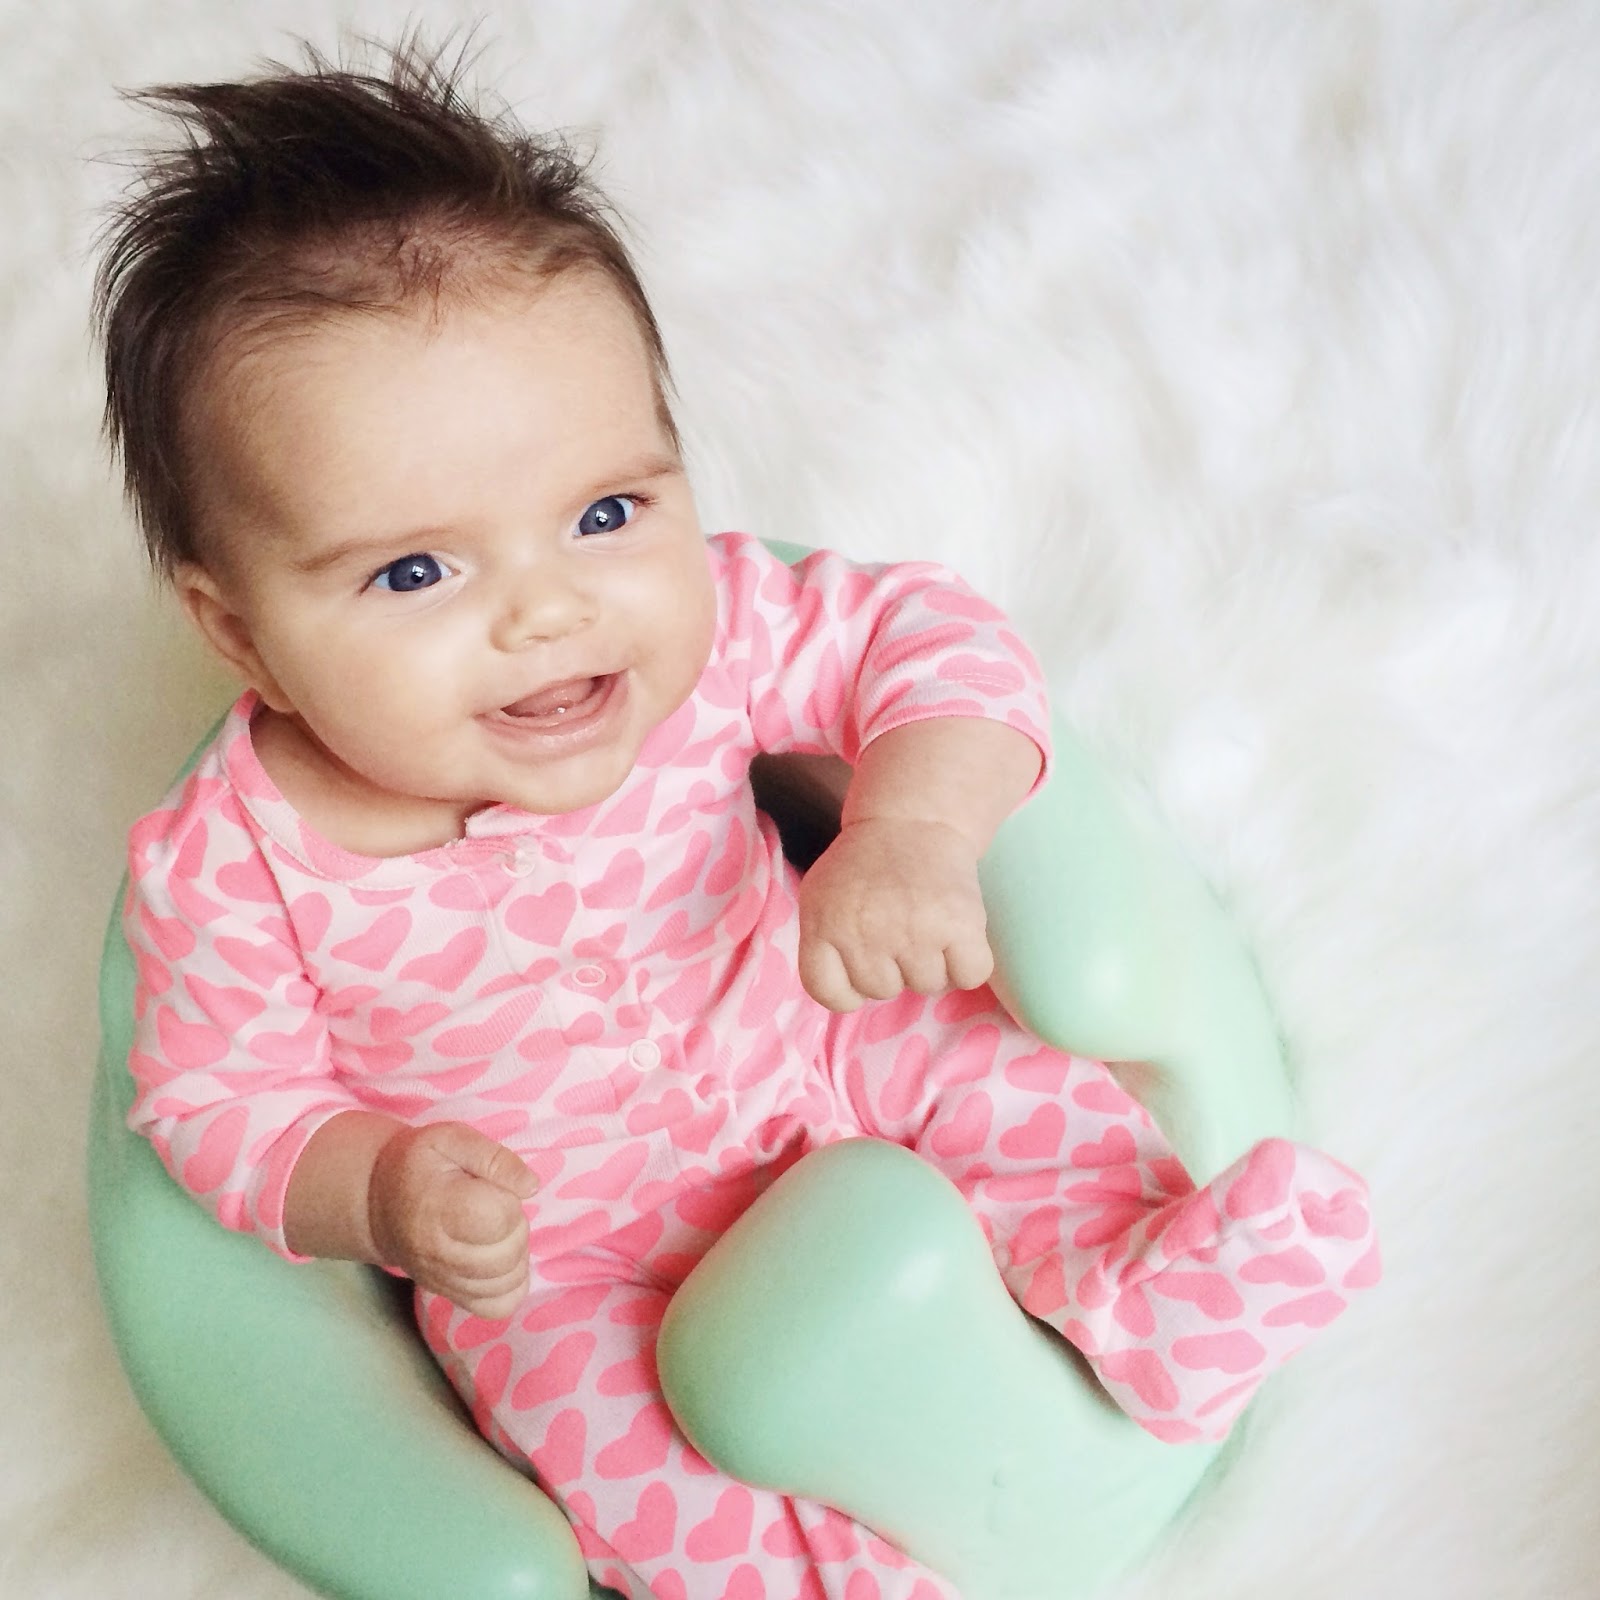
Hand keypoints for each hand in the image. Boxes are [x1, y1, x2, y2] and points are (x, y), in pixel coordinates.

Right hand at [367, 1123, 537, 1319]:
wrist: (378, 1202)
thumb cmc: (418, 1164)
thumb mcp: (449, 1139)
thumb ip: (493, 1157)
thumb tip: (530, 1186)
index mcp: (439, 1209)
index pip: (498, 1218)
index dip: (508, 1199)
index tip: (490, 1187)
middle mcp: (439, 1254)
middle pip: (506, 1255)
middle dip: (515, 1226)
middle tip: (494, 1206)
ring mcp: (444, 1281)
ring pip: (507, 1283)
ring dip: (517, 1254)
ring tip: (496, 1230)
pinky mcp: (451, 1296)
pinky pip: (498, 1307)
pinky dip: (512, 1285)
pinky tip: (500, 1259)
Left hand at [797, 817, 993, 1011]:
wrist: (913, 820)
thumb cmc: (866, 865)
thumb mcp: (821, 897)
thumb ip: (824, 943)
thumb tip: (849, 994)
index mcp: (824, 925)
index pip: (829, 993)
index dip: (849, 989)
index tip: (860, 965)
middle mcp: (865, 931)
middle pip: (882, 991)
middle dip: (894, 968)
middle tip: (900, 928)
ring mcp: (913, 931)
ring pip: (928, 986)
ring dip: (933, 964)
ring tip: (928, 925)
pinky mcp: (959, 926)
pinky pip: (969, 976)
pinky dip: (969, 963)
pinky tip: (957, 934)